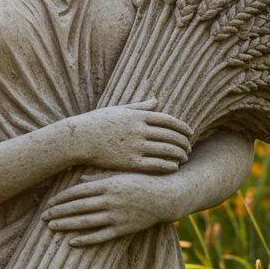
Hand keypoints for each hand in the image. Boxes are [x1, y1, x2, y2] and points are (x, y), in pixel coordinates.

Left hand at [40, 169, 179, 246]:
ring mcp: (117, 215)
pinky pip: (101, 236)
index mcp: (108, 184)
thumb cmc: (143, 180)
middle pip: (78, 207)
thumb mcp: (121, 173)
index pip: (78, 192)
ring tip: (52, 228)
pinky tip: (72, 241)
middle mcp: (110, 200)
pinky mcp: (124, 229)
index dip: (62, 198)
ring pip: (86, 222)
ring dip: (67, 225)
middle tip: (43, 217)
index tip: (49, 203)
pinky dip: (86, 239)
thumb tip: (79, 180)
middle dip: (59, 212)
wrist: (167, 195)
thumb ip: (99, 178)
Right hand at [68, 98, 193, 174]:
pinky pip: (156, 164)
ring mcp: (135, 146)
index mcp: (138, 116)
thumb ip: (140, 106)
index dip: (182, 127)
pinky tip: (174, 167)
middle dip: (184, 142)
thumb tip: (157, 101)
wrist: (79, 139)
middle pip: (170, 136)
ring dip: (179, 154)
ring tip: (184, 157)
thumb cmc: (98, 123)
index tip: (190, 132)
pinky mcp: (130, 162)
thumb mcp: (119, 110)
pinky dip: (168, 165)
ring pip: (166, 150)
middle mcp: (139, 130)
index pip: (168, 120)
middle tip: (189, 147)